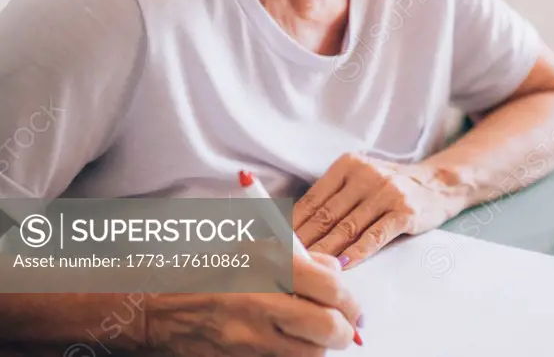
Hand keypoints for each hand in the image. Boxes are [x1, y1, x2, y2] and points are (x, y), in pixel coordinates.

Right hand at [145, 251, 361, 355]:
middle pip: (327, 327)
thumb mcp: (255, 250)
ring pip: (308, 355)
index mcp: (266, 265)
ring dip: (320, 348)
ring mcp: (247, 338)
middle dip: (345, 331)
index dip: (350, 300)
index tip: (354, 306)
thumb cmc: (210, 272)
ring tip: (317, 339)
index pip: (329, 286)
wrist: (159, 306)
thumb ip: (301, 260)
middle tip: (346, 328)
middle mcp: (259, 303)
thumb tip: (337, 273)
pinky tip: (291, 347)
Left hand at [294, 153, 466, 266]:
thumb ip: (333, 199)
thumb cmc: (390, 189)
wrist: (438, 184)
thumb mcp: (360, 182)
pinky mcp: (405, 211)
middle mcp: (366, 175)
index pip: (312, 199)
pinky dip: (357, 252)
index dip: (290, 225)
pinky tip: (343, 266)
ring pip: (347, 227)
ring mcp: (387, 192)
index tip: (272, 246)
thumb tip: (291, 230)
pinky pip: (375, 235)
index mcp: (349, 164)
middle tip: (281, 265)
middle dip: (302, 243)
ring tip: (306, 273)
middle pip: (326, 214)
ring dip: (324, 252)